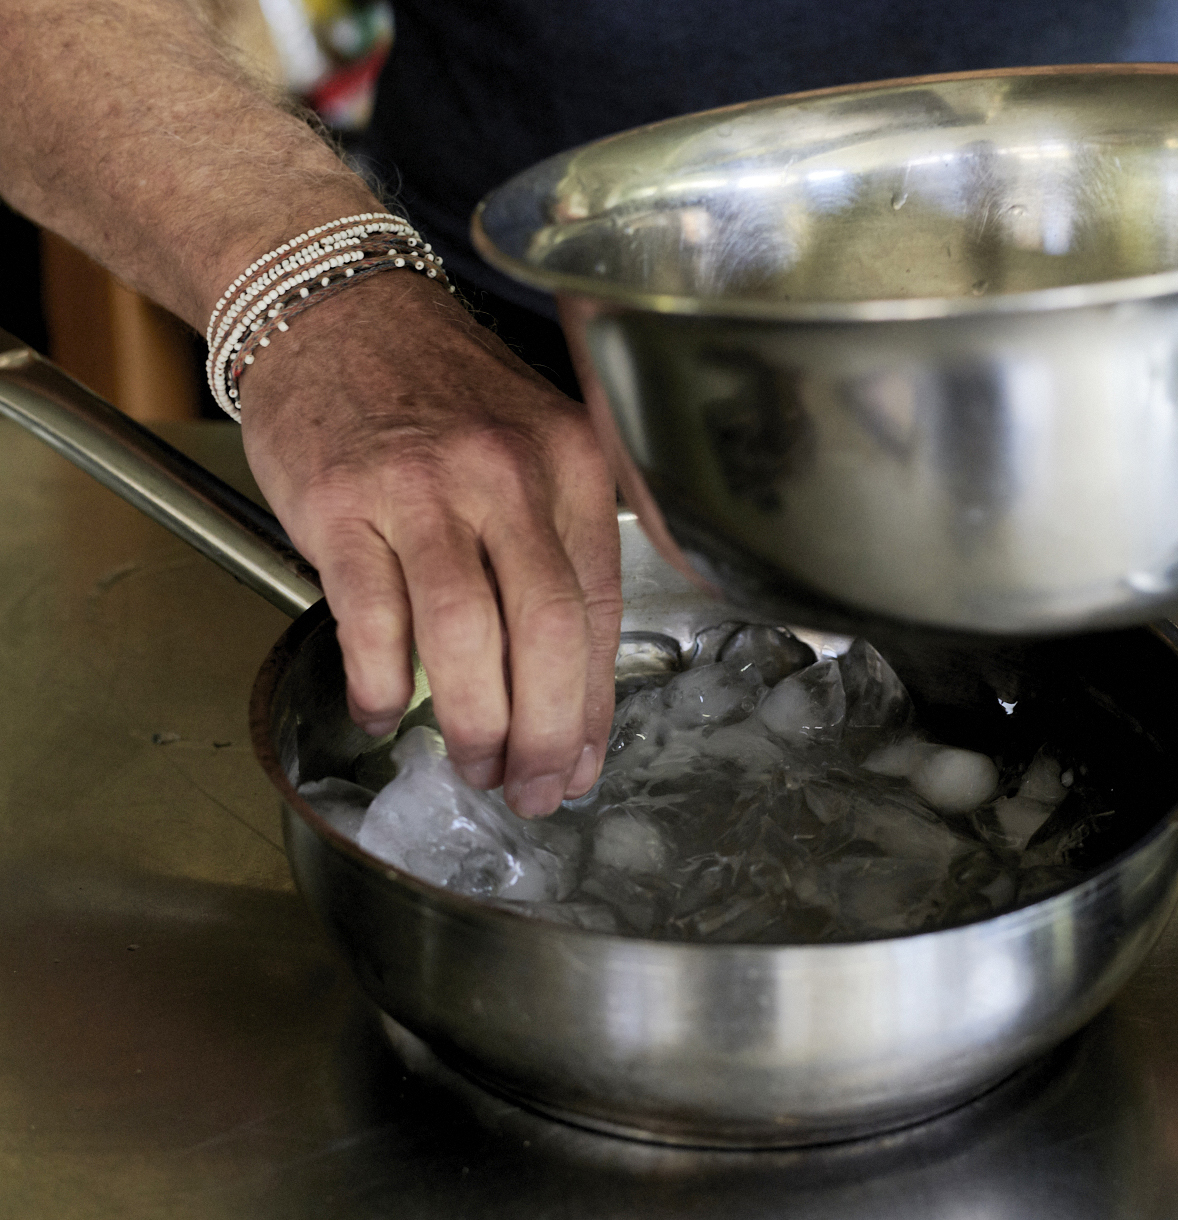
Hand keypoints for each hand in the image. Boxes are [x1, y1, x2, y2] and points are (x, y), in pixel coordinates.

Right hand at [240, 272, 621, 817]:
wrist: (335, 308)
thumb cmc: (438, 391)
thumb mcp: (532, 445)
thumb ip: (557, 544)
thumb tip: (569, 678)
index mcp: (574, 465)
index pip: (600, 610)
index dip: (594, 704)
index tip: (582, 761)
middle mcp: (510, 473)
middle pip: (547, 631)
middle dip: (546, 732)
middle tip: (530, 787)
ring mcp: (425, 486)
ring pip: (466, 634)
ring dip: (474, 721)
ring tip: (471, 763)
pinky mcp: (344, 501)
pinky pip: (371, 615)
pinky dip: (380, 681)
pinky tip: (384, 712)